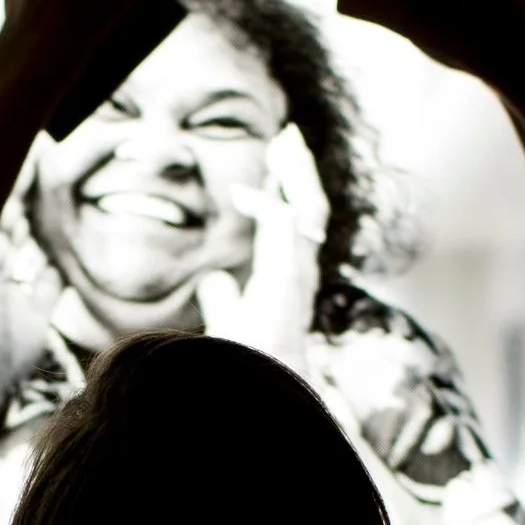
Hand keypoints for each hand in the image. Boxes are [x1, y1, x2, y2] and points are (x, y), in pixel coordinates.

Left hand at [195, 124, 326, 375]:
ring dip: (296, 173)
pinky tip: (240, 194)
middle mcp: (301, 271)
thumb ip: (225, 298)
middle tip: (288, 137)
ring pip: (308, 208)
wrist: (262, 387)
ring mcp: (299, 272)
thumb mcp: (232, 320)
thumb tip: (214, 280)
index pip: (294, 225)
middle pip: (309, 208)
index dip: (286, 192)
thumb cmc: (251, 360)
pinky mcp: (288, 275)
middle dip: (299, 171)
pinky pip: (282, 226)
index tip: (274, 166)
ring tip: (283, 143)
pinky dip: (265, 204)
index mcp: (290, 278)